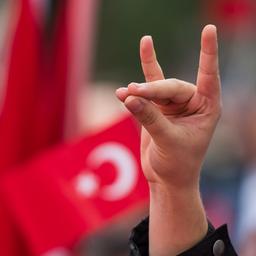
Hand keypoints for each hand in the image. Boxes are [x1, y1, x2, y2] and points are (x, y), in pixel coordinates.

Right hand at [116, 25, 220, 191]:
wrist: (167, 178)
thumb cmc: (177, 164)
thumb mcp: (166, 140)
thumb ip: (149, 117)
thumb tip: (129, 97)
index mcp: (206, 108)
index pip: (208, 75)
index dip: (208, 52)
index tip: (209, 29)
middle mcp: (192, 102)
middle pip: (170, 87)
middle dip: (150, 91)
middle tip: (131, 93)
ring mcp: (174, 105)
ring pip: (156, 88)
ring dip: (139, 90)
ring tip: (125, 92)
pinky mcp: (158, 109)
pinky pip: (147, 92)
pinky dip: (138, 88)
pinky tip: (128, 82)